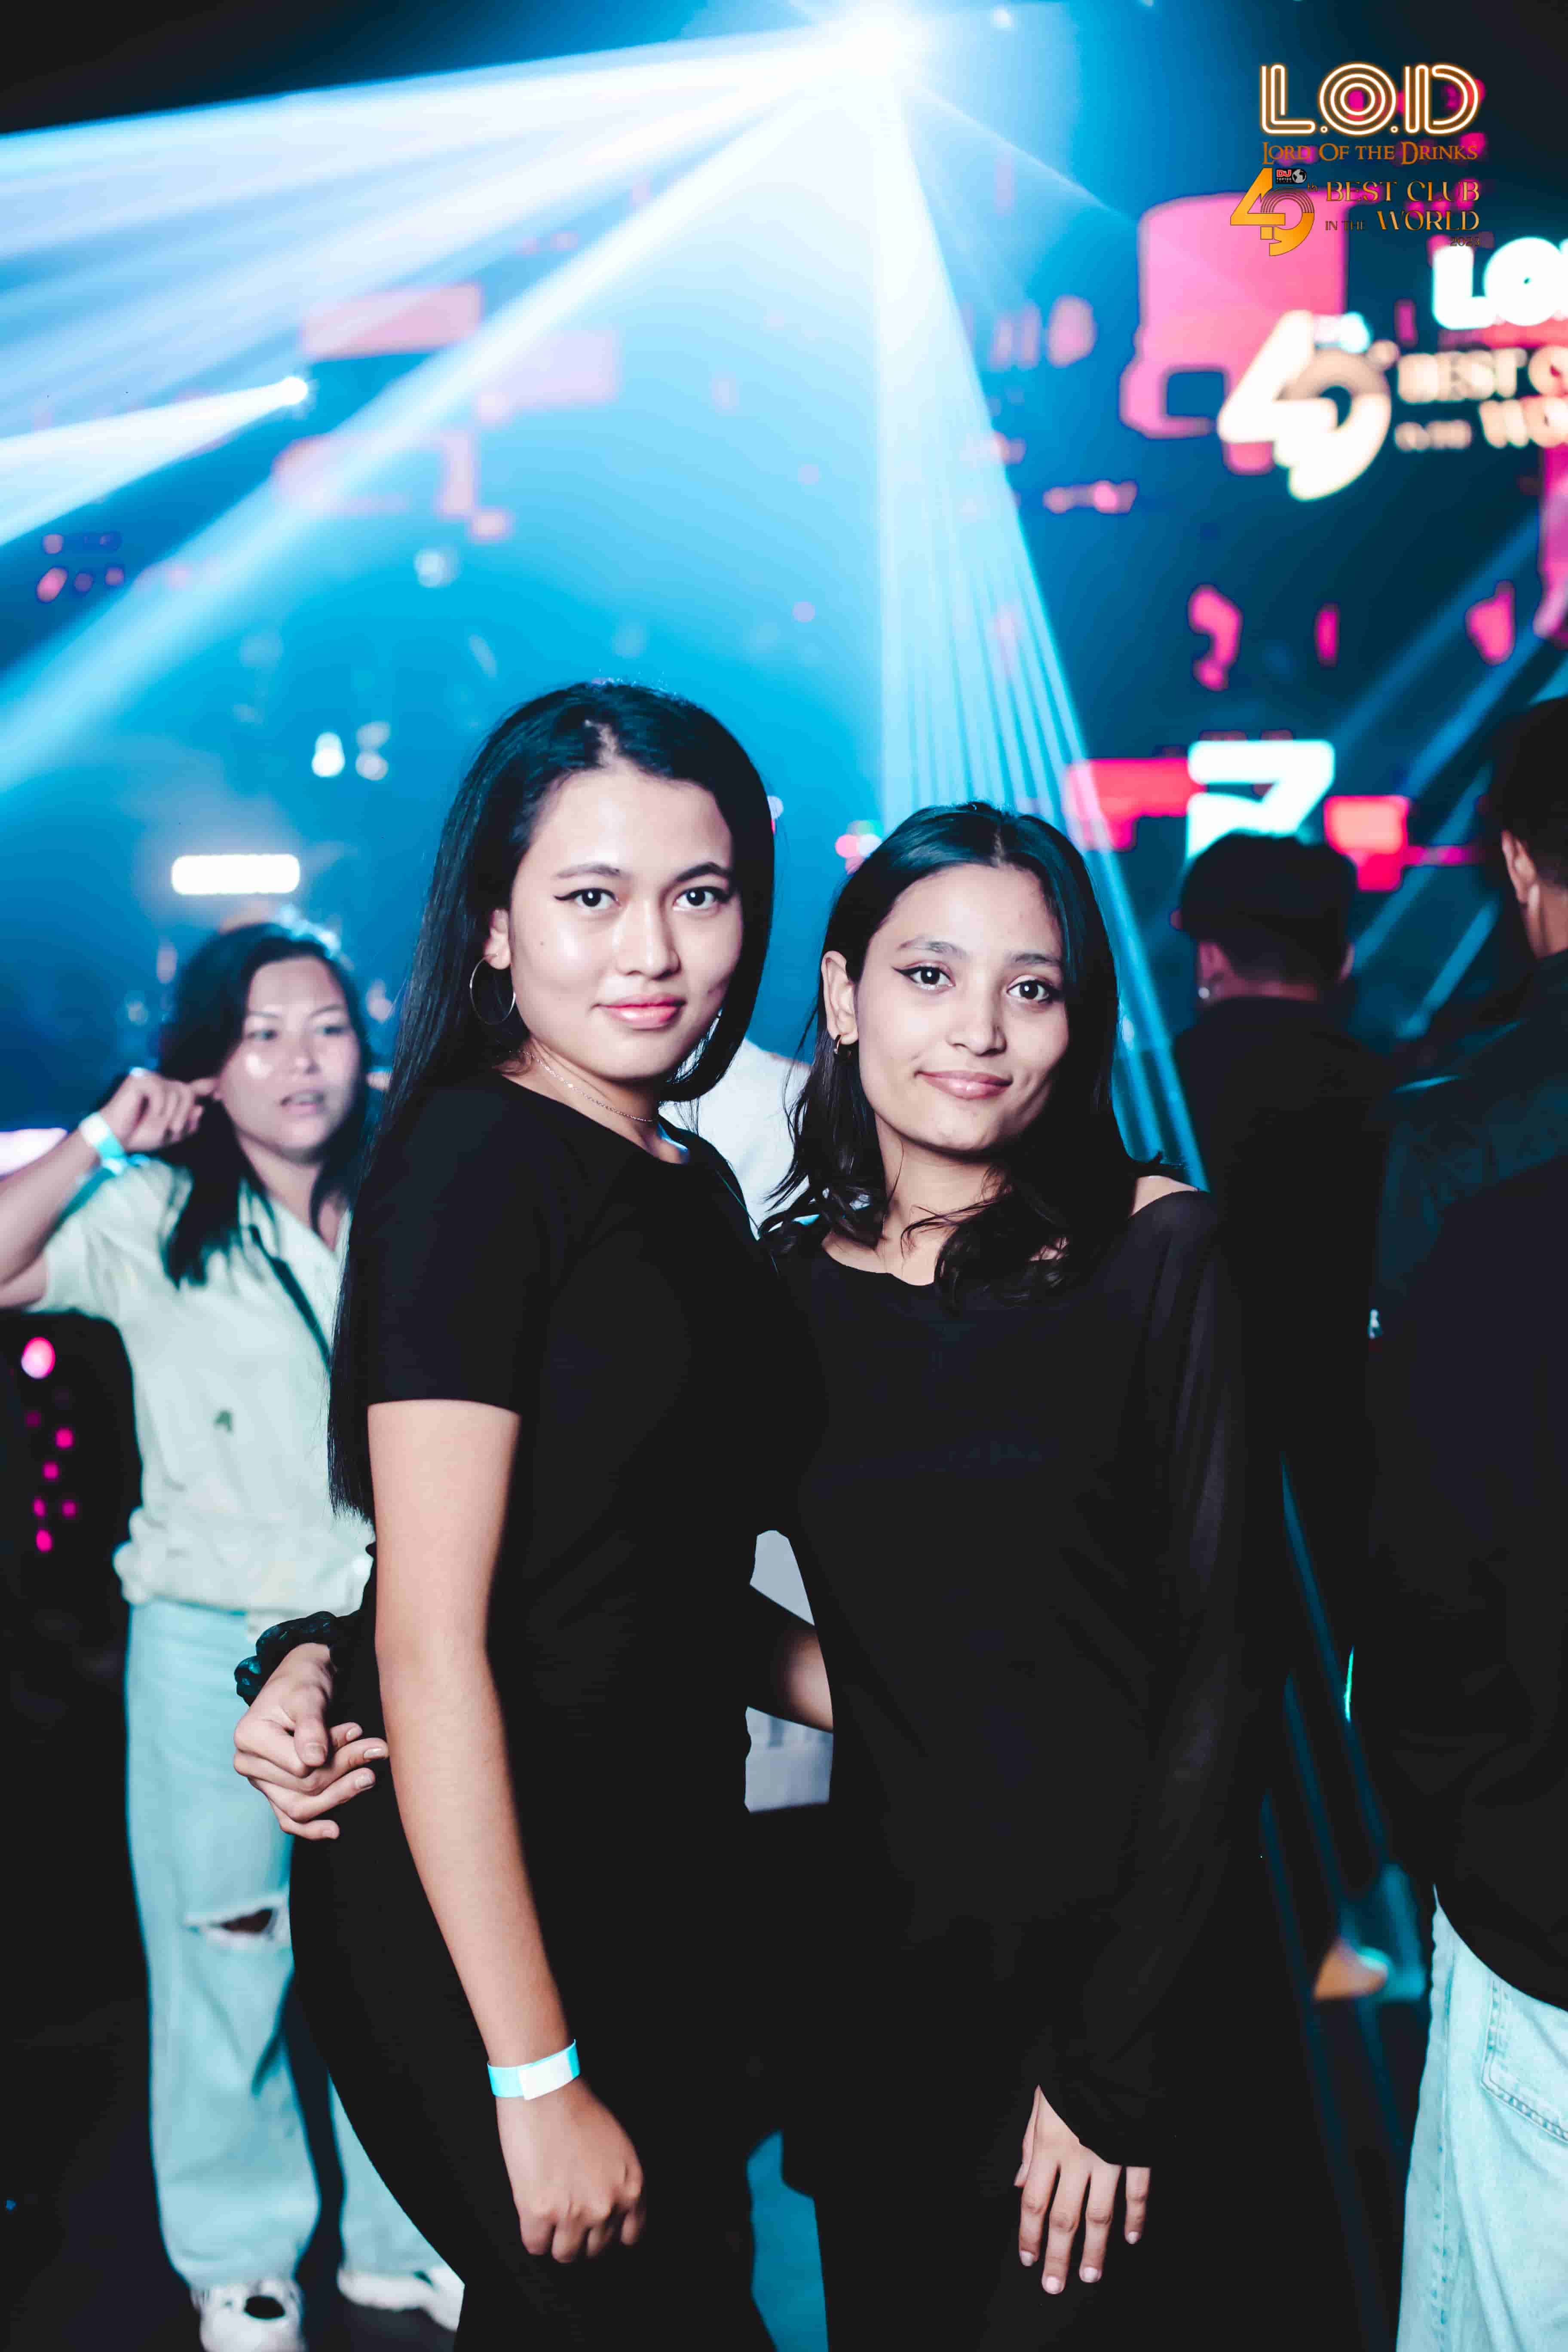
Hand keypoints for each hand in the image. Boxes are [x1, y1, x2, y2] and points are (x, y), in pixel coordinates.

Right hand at [100, 1067, 214, 1151]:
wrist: (116, 1138)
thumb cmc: (140, 1135)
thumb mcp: (171, 1135)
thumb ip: (188, 1124)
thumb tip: (201, 1110)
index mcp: (169, 1095)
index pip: (193, 1087)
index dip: (208, 1087)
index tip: (220, 1091)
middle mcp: (161, 1083)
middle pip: (188, 1092)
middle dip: (184, 1113)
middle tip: (174, 1129)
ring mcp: (150, 1079)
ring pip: (177, 1092)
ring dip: (171, 1114)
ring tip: (157, 1125)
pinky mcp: (139, 1079)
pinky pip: (160, 1091)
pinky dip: (158, 1107)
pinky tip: (148, 1114)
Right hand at [232, 1644, 385, 1839]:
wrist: (301, 1679)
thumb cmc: (302, 1681)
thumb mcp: (307, 1695)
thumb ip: (311, 1726)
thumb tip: (314, 1760)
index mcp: (249, 1737)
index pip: (299, 1766)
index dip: (334, 1753)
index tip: (357, 1730)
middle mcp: (248, 1763)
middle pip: (304, 1787)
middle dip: (344, 1769)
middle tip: (378, 1750)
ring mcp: (261, 1780)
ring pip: (300, 1807)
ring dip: (339, 1795)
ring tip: (369, 1777)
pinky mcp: (275, 1790)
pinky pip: (289, 1818)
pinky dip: (311, 1827)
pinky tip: (334, 1830)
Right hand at [496, 2078, 645, 2262]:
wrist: (545, 2090)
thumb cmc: (578, 2110)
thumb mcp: (618, 2148)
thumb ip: (618, 2183)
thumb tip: (608, 2215)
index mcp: (632, 2187)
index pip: (630, 2237)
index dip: (609, 2234)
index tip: (596, 2228)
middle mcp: (608, 2205)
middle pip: (595, 2251)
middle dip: (580, 2237)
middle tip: (566, 2217)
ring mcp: (574, 2213)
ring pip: (566, 2255)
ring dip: (555, 2239)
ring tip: (549, 2216)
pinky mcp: (540, 2213)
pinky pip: (535, 2246)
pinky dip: (532, 2234)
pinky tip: (531, 2210)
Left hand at [1015, 2086, 1149, 2294]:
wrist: (1111, 2048)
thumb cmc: (1071, 2073)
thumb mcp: (1040, 2102)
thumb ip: (1029, 2145)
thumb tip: (1018, 2183)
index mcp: (1048, 2144)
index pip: (1033, 2201)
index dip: (1028, 2234)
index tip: (1027, 2259)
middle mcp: (1076, 2158)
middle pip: (1063, 2218)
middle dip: (1057, 2256)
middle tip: (1054, 2287)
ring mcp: (1109, 2157)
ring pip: (1100, 2216)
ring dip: (1094, 2250)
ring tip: (1089, 2276)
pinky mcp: (1137, 2152)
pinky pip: (1137, 2194)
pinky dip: (1135, 2218)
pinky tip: (1131, 2238)